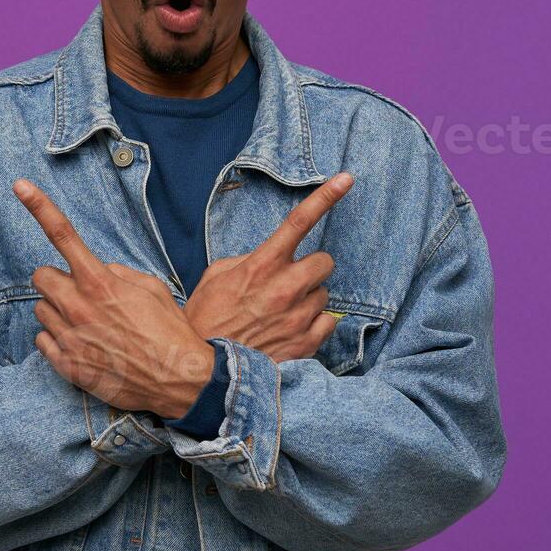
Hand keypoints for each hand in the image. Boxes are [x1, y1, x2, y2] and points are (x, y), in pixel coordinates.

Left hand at [13, 179, 213, 419]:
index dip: (39, 206)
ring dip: (58, 310)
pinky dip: (57, 339)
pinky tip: (83, 344)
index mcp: (99, 282)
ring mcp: (69, 337)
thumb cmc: (168, 330)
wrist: (178, 380)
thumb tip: (101, 272)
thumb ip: (118, 273)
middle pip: (41, 276)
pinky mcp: (66, 365)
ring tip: (88, 324)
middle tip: (82, 293)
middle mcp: (78, 306)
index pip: (62, 235)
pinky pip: (42, 340)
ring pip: (40, 309)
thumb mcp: (151, 288)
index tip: (19, 185)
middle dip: (57, 280)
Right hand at [183, 171, 354, 363]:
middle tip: (290, 282)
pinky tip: (291, 332)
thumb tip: (268, 257)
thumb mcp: (216, 277)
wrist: (205, 371)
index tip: (346, 179)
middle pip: (324, 261)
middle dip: (310, 269)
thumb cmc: (206, 319)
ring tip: (280, 315)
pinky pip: (328, 323)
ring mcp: (298, 316)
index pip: (299, 222)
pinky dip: (314, 326)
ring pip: (324, 295)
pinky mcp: (306, 343)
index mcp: (262, 264)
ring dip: (308, 300)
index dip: (326, 196)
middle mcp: (285, 287)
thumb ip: (248, 260)